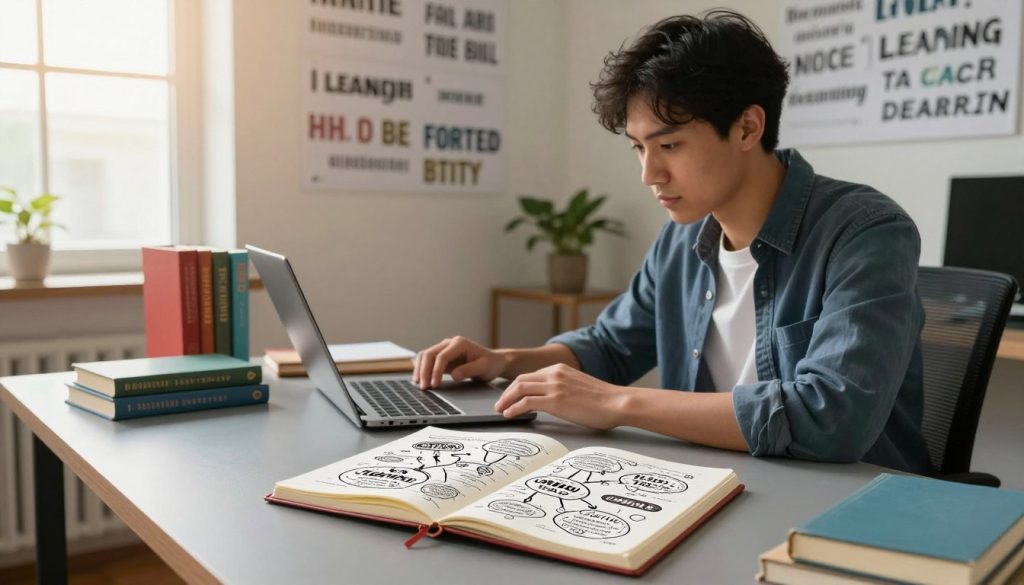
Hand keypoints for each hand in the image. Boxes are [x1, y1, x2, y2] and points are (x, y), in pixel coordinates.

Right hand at [413, 336, 508, 388]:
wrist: (493, 362)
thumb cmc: (490, 364)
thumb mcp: (484, 368)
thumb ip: (469, 370)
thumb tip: (454, 376)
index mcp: (460, 343)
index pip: (442, 356)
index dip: (436, 371)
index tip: (434, 385)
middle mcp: (449, 343)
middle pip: (429, 354)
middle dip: (424, 371)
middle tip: (424, 387)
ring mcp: (444, 349)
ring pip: (425, 356)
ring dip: (420, 370)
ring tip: (420, 385)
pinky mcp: (442, 356)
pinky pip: (427, 361)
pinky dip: (422, 369)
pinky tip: (421, 380)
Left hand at [494, 364, 629, 429]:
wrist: (618, 402)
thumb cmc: (604, 401)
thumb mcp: (579, 387)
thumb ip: (564, 388)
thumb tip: (553, 401)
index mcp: (560, 369)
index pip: (530, 375)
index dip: (516, 386)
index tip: (509, 396)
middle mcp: (555, 374)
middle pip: (520, 380)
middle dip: (506, 392)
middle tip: (500, 404)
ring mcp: (554, 386)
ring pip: (520, 389)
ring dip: (506, 400)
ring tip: (501, 410)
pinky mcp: (556, 401)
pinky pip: (527, 402)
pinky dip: (514, 408)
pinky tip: (510, 414)